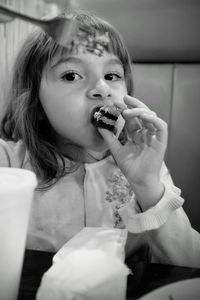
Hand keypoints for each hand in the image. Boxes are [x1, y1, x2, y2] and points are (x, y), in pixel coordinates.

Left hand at [99, 95, 167, 209]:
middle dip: (133, 104)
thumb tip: (99, 125)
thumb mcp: (116, 150)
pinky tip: (144, 116)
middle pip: (141, 114)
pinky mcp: (161, 141)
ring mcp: (153, 136)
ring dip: (140, 111)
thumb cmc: (129, 167)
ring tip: (128, 111)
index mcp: (136, 134)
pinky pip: (161, 127)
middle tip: (124, 99)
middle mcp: (145, 133)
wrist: (138, 180)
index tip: (115, 103)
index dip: (124, 109)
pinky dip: (154, 119)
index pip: (131, 118)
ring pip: (151, 117)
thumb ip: (109, 138)